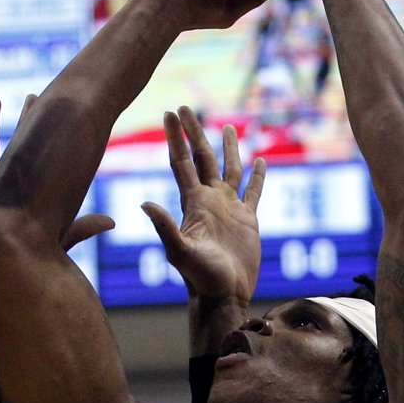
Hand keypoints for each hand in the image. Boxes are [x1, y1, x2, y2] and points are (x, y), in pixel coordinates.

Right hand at [0, 97, 112, 284]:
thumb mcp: (54, 237)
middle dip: (21, 120)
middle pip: (17, 144)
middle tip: (29, 97)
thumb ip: (82, 229)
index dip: (41, 132)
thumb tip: (112, 223)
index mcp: (21, 190)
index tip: (49, 110)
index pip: (34, 153)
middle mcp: (1, 184)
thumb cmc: (18, 258)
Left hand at [140, 106, 263, 303]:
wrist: (224, 295)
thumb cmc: (200, 278)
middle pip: (201, 158)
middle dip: (194, 133)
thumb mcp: (180, 252)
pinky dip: (258, 175)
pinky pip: (254, 191)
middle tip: (185, 107)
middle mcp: (210, 201)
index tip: (170, 113)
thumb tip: (143, 204)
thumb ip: (165, 228)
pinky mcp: (249, 220)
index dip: (176, 138)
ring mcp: (229, 209)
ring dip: (227, 148)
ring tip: (226, 125)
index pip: (182, 162)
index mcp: (193, 203)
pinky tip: (260, 160)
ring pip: (228, 169)